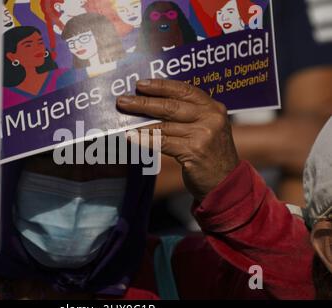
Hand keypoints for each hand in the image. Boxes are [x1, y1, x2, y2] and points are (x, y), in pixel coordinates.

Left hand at [117, 79, 239, 200]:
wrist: (226, 181)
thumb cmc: (210, 153)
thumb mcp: (207, 128)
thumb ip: (188, 115)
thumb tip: (152, 104)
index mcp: (213, 107)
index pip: (184, 90)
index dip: (160, 86)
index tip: (140, 84)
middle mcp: (211, 118)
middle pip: (171, 106)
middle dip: (143, 103)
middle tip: (123, 101)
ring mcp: (203, 134)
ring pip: (164, 126)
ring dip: (140, 123)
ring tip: (123, 120)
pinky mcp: (194, 151)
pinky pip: (162, 143)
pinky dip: (144, 140)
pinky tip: (131, 137)